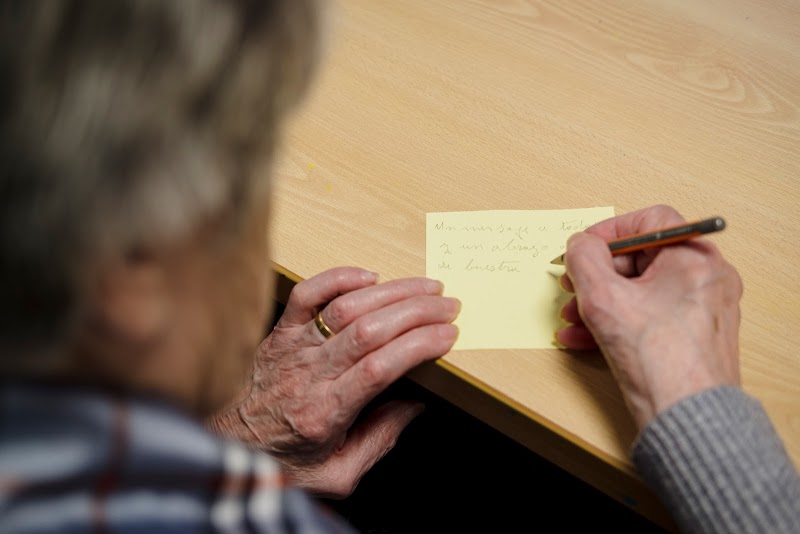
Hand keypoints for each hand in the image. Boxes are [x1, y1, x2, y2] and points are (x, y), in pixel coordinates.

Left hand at [208, 267, 459, 497]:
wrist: (223, 448)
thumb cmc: (281, 463)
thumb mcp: (337, 473)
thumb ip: (379, 440)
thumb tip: (415, 404)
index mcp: (326, 412)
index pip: (379, 368)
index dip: (419, 345)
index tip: (448, 334)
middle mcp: (309, 375)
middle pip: (370, 331)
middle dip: (417, 312)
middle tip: (448, 305)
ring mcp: (292, 349)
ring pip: (345, 308)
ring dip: (392, 292)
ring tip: (425, 287)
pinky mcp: (279, 332)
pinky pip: (305, 295)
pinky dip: (338, 278)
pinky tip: (369, 276)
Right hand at [556, 205, 742, 429]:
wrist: (685, 416)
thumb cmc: (659, 358)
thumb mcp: (603, 296)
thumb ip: (584, 258)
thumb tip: (581, 244)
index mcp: (695, 258)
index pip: (650, 221)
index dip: (609, 231)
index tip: (584, 248)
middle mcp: (707, 279)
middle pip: (642, 260)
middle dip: (597, 276)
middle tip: (573, 287)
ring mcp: (702, 309)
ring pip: (641, 291)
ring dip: (600, 302)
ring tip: (573, 319)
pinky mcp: (693, 336)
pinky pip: (649, 316)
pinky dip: (617, 322)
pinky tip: (583, 338)